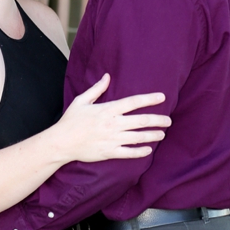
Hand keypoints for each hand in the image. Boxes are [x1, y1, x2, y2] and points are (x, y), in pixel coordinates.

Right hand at [55, 77, 170, 163]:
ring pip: (137, 137)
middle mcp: (112, 124)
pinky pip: (128, 153)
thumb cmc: (71, 120)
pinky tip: (148, 150)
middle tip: (168, 121)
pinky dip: (140, 152)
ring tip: (162, 134)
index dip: (149, 99)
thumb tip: (107, 76)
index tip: (162, 97)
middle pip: (140, 121)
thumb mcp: (81, 100)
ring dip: (152, 135)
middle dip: (157, 120)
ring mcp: (111, 139)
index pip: (133, 102)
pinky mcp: (108, 152)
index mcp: (108, 110)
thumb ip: (97, 88)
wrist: (61, 143)